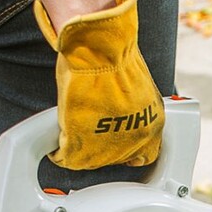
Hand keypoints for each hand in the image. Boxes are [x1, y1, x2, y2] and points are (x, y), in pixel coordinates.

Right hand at [34, 0, 164, 169]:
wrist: (99, 51)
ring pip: (89, 160)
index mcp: (153, 127)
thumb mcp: (138, 91)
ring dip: (80, 146)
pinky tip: (59, 136)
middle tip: (90, 127)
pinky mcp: (81, 148)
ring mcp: (108, 149)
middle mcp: (134, 143)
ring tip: (73, 126)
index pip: (144, 155)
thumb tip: (121, 112)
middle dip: (101, 146)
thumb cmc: (115, 60)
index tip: (116, 140)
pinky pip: (66, 157)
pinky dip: (60, 149)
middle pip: (114, 159)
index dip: (127, 148)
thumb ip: (132, 110)